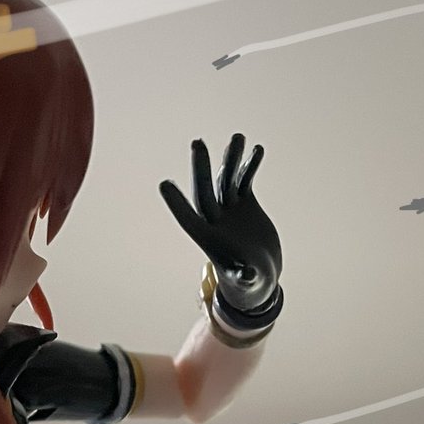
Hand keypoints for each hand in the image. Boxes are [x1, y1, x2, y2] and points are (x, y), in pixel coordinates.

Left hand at [159, 134, 281, 311]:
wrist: (259, 277)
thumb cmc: (247, 285)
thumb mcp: (245, 283)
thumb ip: (242, 277)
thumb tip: (245, 275)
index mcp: (207, 237)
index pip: (187, 217)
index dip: (176, 202)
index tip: (163, 184)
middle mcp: (214, 219)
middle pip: (205, 189)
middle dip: (201, 167)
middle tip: (197, 143)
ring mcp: (229, 208)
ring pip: (226, 179)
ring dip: (231, 159)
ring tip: (237, 137)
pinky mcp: (245, 203)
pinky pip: (245, 180)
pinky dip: (250, 166)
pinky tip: (256, 150)